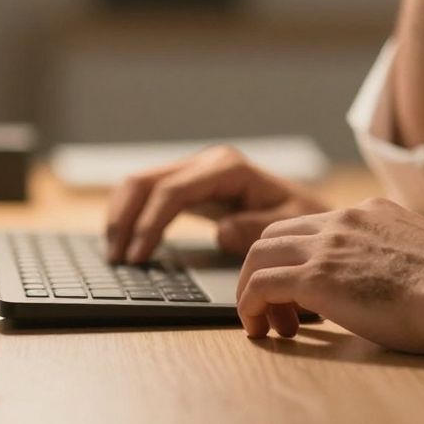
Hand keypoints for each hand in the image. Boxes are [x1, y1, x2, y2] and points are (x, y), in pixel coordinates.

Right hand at [104, 145, 328, 263]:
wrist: (310, 213)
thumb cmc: (302, 221)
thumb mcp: (288, 225)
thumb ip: (256, 227)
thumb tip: (221, 230)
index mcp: (227, 168)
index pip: (173, 191)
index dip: (149, 223)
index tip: (138, 258)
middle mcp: (206, 163)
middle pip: (146, 181)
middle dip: (124, 219)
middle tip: (116, 260)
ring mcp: (195, 171)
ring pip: (139, 184)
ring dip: (120, 217)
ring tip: (114, 255)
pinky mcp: (189, 185)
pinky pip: (148, 194)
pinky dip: (130, 215)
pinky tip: (125, 242)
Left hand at [235, 197, 423, 368]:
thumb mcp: (422, 256)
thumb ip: (396, 258)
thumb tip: (394, 282)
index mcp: (369, 212)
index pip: (312, 225)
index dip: (295, 257)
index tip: (299, 290)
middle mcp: (343, 220)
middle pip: (275, 234)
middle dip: (266, 270)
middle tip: (278, 309)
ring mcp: (328, 245)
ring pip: (259, 255)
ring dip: (253, 289)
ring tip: (263, 323)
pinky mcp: (317, 277)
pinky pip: (260, 286)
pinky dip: (250, 306)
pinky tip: (259, 329)